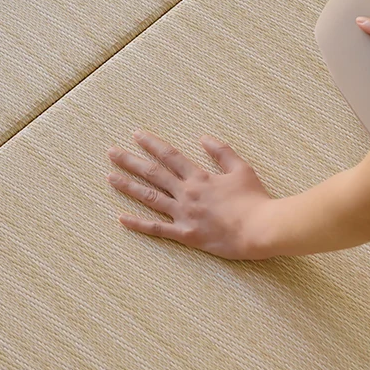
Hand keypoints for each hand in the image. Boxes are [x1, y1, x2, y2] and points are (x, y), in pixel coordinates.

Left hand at [107, 130, 271, 259]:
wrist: (260, 229)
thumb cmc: (254, 199)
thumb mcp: (241, 169)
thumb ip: (221, 152)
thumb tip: (203, 137)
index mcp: (199, 176)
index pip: (170, 155)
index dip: (152, 144)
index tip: (136, 135)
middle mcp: (187, 193)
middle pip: (153, 173)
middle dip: (130, 161)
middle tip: (111, 152)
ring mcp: (183, 214)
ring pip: (150, 198)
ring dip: (128, 187)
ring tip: (110, 177)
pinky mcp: (186, 235)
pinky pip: (157, 229)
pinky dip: (138, 224)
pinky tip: (121, 218)